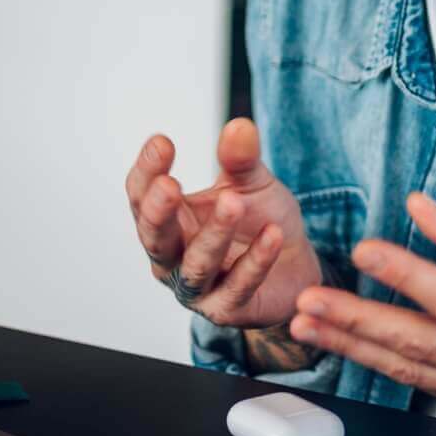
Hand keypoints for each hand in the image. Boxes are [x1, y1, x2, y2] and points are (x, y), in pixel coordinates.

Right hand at [124, 118, 322, 328]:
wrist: (294, 265)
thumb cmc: (258, 221)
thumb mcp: (251, 184)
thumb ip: (241, 160)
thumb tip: (239, 127)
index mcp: (168, 221)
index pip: (141, 196)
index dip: (147, 170)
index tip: (162, 142)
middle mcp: (173, 257)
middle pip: (153, 237)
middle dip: (158, 211)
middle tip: (169, 184)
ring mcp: (198, 288)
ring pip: (196, 265)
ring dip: (214, 234)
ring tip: (234, 201)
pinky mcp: (228, 309)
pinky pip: (238, 286)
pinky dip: (255, 261)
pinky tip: (273, 234)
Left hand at [288, 192, 435, 416]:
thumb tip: (418, 207)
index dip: (407, 275)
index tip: (363, 250)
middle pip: (422, 345)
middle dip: (358, 322)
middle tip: (309, 303)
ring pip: (413, 371)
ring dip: (354, 346)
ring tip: (308, 325)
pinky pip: (424, 383)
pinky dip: (381, 362)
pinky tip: (347, 342)